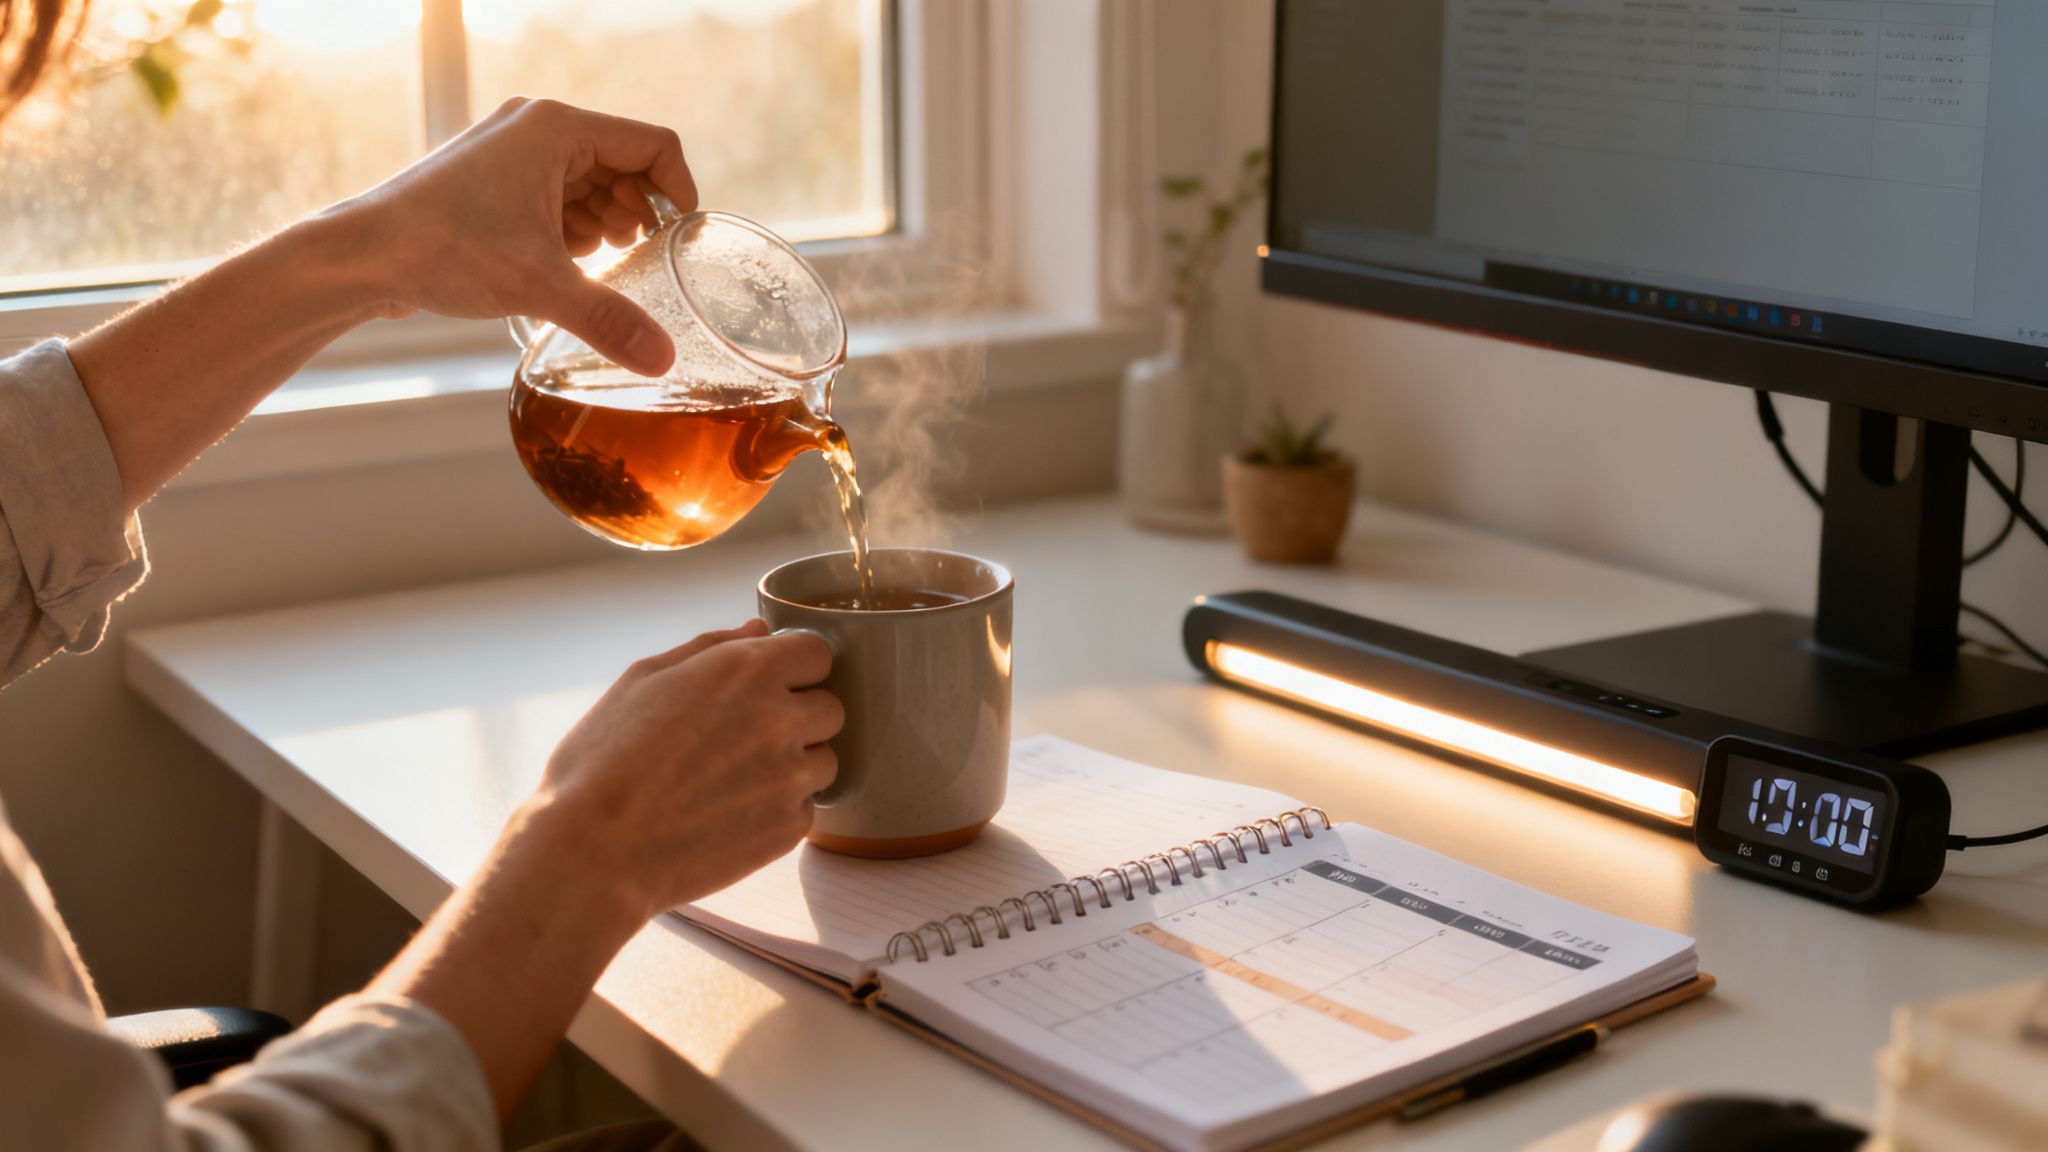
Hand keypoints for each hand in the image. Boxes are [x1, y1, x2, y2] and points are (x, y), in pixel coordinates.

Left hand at [330, 97, 698, 375]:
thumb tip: (663, 358)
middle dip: (638, 215)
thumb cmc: (441, 247)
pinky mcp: (495, 181)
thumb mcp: (537, 285)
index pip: (652, 145)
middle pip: (623, 164)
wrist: (362, 256)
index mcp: (557, 129)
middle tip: (637, 261)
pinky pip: (558, 196)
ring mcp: (512, 153)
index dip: (680, 190)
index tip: (683, 238)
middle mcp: (536, 130)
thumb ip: (609, 319)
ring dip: (606, 224)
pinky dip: (572, 229)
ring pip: (590, 182)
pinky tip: (565, 266)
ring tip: (599, 267)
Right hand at [521, 620, 840, 919]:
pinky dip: (779, 810)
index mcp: (747, 671)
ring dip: (794, 765)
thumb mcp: (643, 680)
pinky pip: (806, 808)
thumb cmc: (603, 761)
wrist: (593, 852)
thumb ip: (711, 648)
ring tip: (733, 780)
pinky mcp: (788, 829)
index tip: (768, 685)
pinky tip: (730, 813)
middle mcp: (780, 719)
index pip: (818, 653)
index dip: (794, 668)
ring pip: (825, 761)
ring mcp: (790, 777)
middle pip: (830, 708)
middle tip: (744, 737)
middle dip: (798, 717)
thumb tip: (758, 631)